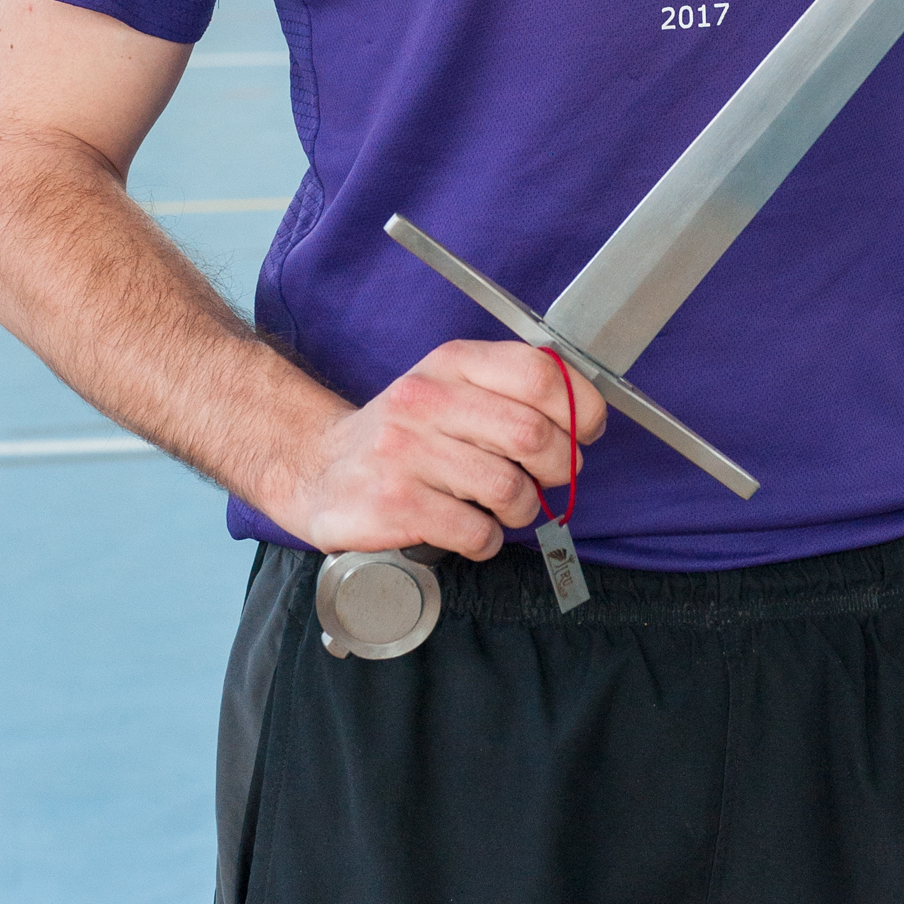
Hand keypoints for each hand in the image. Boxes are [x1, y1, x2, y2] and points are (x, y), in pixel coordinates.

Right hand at [273, 339, 605, 560]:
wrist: (317, 466)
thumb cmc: (405, 432)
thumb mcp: (451, 386)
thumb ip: (512, 388)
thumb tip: (586, 412)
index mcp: (451, 363)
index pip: (539, 374)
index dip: (579, 407)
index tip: (586, 431)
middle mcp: (425, 399)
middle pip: (533, 436)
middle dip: (557, 468)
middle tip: (545, 477)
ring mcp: (406, 452)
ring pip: (509, 490)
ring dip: (520, 510)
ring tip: (500, 507)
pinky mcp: (394, 504)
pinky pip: (476, 533)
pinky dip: (486, 540)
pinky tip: (468, 528)